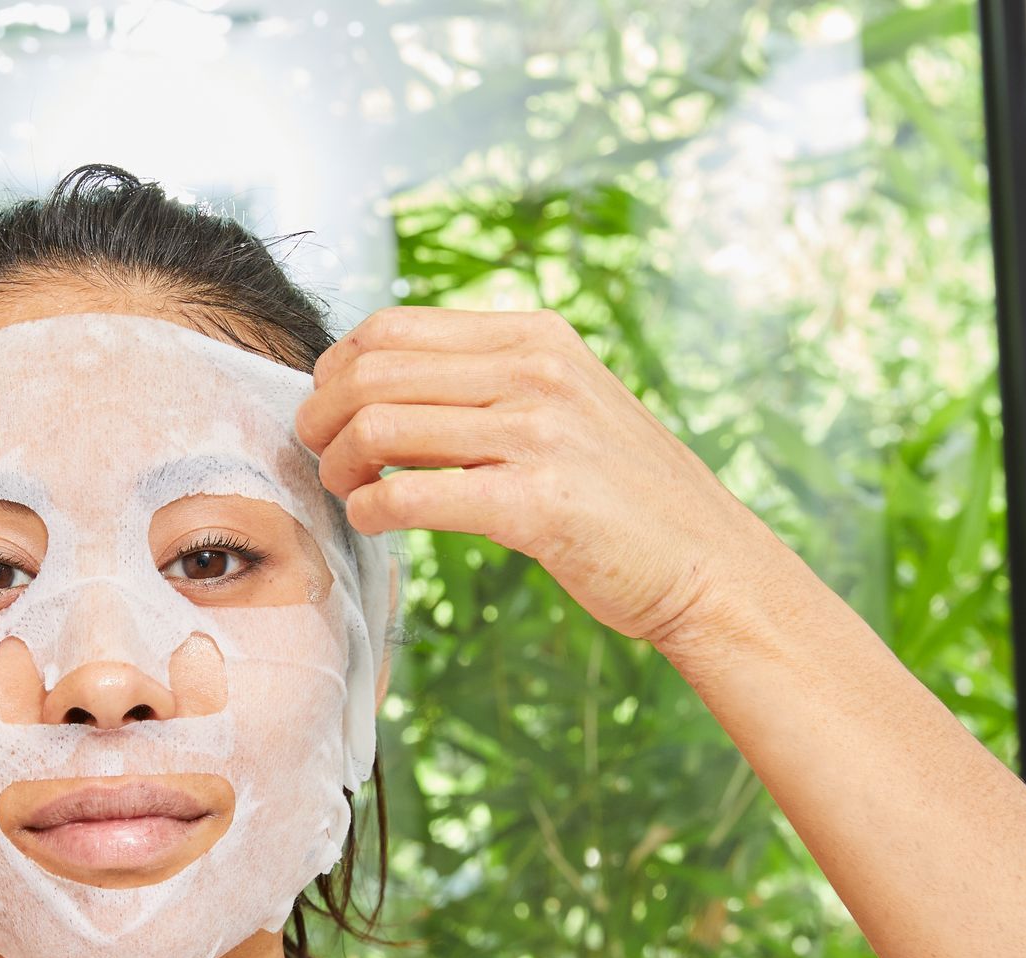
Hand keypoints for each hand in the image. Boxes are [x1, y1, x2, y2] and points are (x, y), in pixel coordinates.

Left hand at [296, 306, 778, 647]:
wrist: (706, 562)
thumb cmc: (620, 493)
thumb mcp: (564, 402)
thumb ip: (487, 381)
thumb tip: (376, 382)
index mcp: (536, 336)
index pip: (391, 326)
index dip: (336, 368)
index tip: (328, 409)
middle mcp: (536, 372)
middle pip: (371, 372)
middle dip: (322, 418)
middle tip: (319, 456)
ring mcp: (538, 434)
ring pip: (378, 427)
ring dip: (339, 466)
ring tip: (347, 491)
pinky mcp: (535, 504)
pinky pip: (410, 495)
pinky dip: (369, 511)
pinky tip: (372, 522)